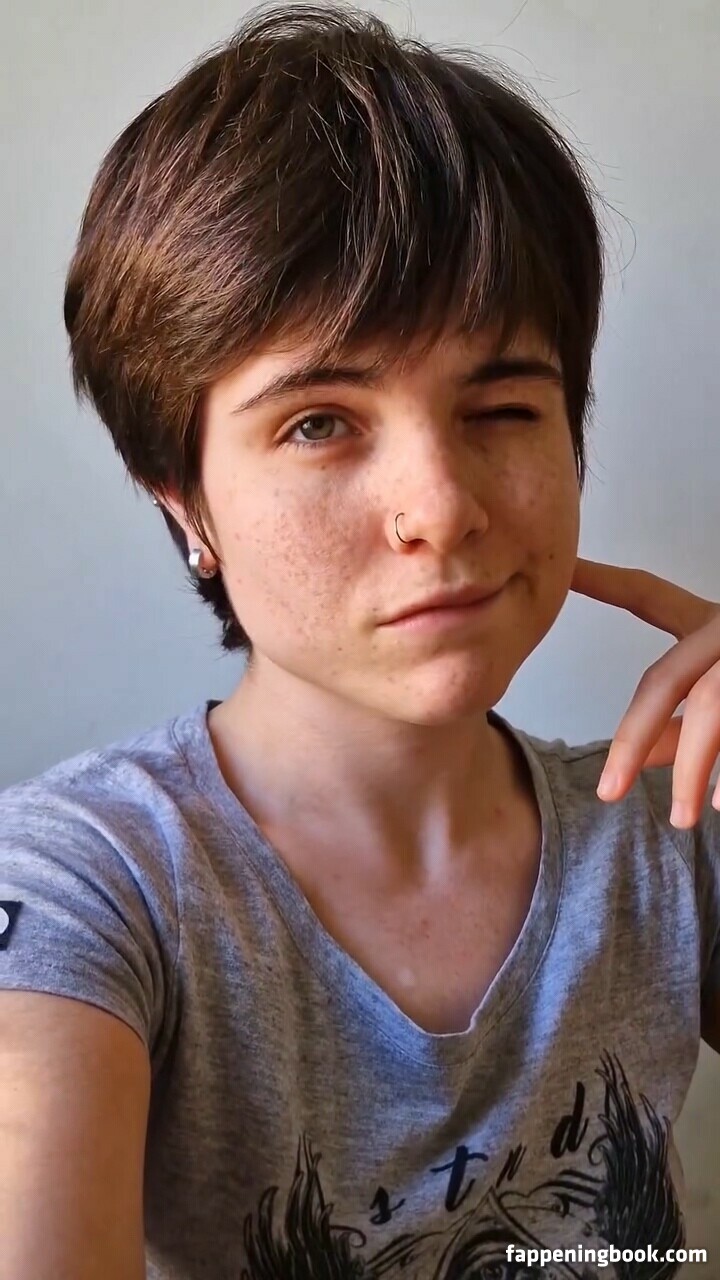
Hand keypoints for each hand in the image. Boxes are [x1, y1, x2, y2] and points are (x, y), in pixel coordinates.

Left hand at [570, 558, 719, 828]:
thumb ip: (687, 717)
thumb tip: (639, 759)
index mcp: (714, 621)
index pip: (648, 597)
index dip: (604, 582)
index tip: (563, 569)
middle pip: (668, 677)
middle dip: (633, 737)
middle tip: (607, 791)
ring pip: (711, 707)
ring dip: (694, 767)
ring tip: (682, 818)